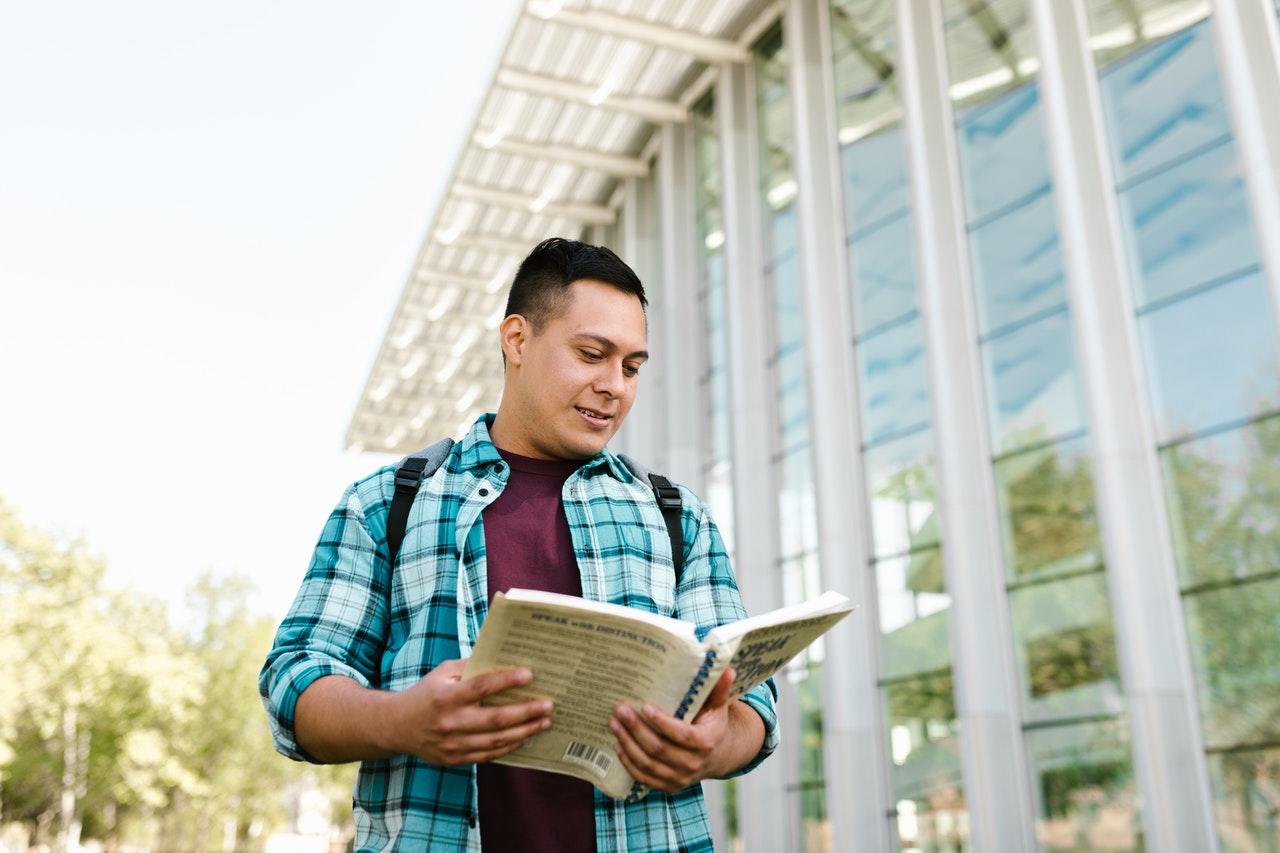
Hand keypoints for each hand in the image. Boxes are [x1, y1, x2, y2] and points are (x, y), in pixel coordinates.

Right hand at [387, 659, 553, 765]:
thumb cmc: (426, 693)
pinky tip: (525, 737)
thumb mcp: (443, 672)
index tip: (529, 675)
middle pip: (495, 719)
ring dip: (524, 732)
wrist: (396, 726)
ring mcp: (453, 744)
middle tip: (549, 705)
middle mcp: (451, 722)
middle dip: (526, 712)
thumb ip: (470, 666)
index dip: (506, 681)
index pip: (482, 687)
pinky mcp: (455, 759)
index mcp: (447, 696)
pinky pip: (488, 755)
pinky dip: (509, 747)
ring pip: (496, 741)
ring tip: (545, 722)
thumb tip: (503, 660)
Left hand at [609, 668, 738, 792]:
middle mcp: (693, 764)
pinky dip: (628, 763)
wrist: (716, 756)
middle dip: (636, 729)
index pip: (681, 735)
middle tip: (620, 710)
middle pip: (659, 749)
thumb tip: (727, 669)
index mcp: (706, 743)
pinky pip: (644, 777)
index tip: (645, 707)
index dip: (662, 723)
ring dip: (627, 744)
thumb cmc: (711, 724)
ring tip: (614, 724)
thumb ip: (718, 690)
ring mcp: (680, 779)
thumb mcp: (717, 707)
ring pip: (648, 764)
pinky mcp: (668, 787)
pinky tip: (618, 745)